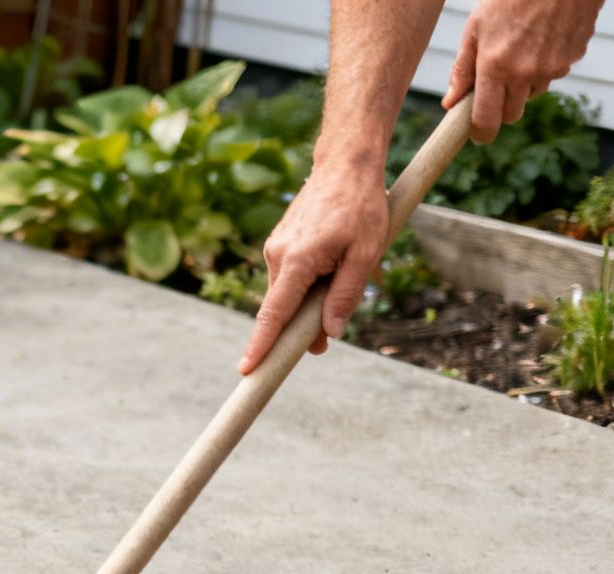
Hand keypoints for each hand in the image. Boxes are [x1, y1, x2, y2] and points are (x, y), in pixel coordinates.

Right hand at [237, 163, 390, 373]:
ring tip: (342, 272)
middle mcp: (277, 255)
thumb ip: (346, 295)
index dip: (261, 344)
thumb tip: (329, 333)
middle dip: (299, 329)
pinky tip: (331, 264)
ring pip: (288, 292)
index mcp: (298, 260)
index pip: (274, 313)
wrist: (345, 164)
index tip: (248, 369)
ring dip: (308, 301)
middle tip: (322, 343)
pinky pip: (289, 277)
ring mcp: (275, 249)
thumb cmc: (361, 206)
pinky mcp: (278, 244)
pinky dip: (306, 284)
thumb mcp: (365, 253)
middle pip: (282, 308)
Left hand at [444, 0, 602, 142]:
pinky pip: (553, 76)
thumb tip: (450, 103)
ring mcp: (552, 67)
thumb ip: (463, 70)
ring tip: (519, 52)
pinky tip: (540, 42)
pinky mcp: (572, 59)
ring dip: (523, 85)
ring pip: (532, 95)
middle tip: (494, 87)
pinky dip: (544, 67)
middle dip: (500, 107)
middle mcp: (525, 73)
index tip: (476, 134)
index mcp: (495, 67)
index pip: (487, 120)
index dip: (480, 132)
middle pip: (511, 114)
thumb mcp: (476, 29)